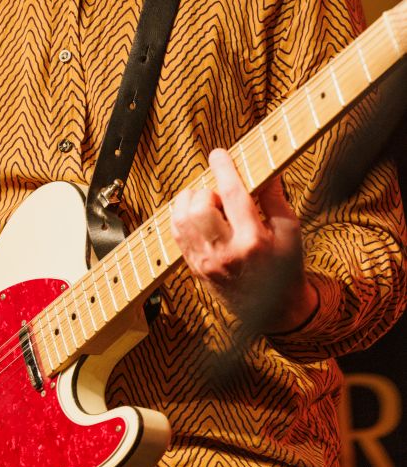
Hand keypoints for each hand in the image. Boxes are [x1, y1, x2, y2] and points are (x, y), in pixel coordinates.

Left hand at [170, 149, 318, 332]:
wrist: (275, 312)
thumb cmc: (285, 269)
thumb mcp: (290, 233)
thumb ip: (275, 199)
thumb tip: (267, 170)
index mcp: (253, 242)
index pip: (232, 196)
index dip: (224, 169)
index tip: (219, 154)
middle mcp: (225, 253)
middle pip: (200, 206)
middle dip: (208, 191)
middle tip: (221, 196)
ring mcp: (206, 262)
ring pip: (181, 219)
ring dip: (191, 202)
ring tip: (210, 206)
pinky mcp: (194, 268)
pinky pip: (177, 233)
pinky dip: (183, 217)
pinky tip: (199, 217)